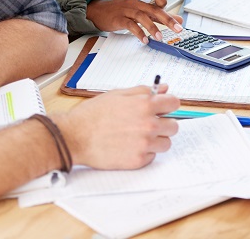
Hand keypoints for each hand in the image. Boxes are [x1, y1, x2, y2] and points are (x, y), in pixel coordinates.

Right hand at [55, 84, 180, 168]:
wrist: (75, 137)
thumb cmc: (93, 115)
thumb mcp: (118, 95)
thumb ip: (143, 91)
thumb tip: (163, 88)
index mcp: (144, 105)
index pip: (174, 103)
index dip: (168, 105)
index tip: (164, 109)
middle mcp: (148, 125)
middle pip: (174, 126)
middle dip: (163, 124)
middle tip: (148, 125)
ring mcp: (144, 144)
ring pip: (166, 143)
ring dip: (156, 140)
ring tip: (138, 137)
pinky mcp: (138, 160)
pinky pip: (152, 157)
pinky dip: (144, 153)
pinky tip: (129, 147)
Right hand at [86, 0, 183, 43]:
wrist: (99, 11)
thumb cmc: (123, 10)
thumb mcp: (142, 10)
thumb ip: (160, 15)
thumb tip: (179, 19)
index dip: (162, 0)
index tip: (167, 9)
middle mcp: (135, 1)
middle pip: (153, 8)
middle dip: (167, 19)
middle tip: (178, 28)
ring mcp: (126, 10)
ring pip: (142, 16)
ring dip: (153, 28)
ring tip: (160, 38)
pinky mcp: (119, 19)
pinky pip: (130, 25)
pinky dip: (138, 33)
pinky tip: (145, 40)